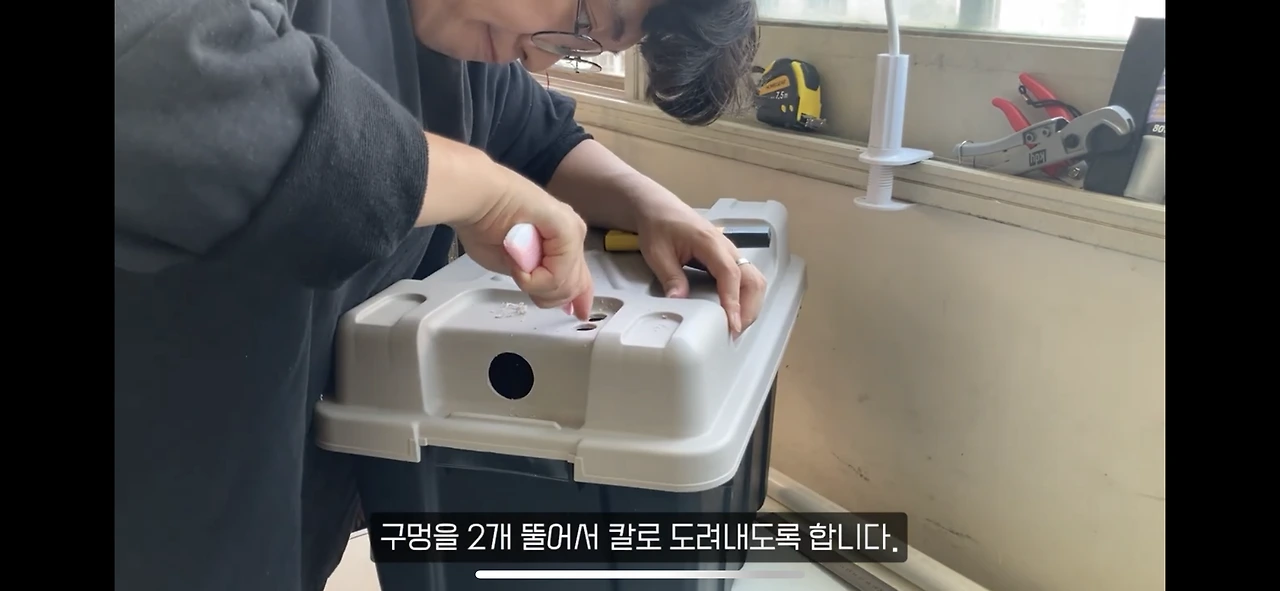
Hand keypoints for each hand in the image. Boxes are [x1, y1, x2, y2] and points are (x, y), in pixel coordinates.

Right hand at [453, 164, 593, 319]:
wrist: (475, 198)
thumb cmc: (484, 225)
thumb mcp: (517, 266)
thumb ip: (539, 281)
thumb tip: (557, 299)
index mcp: (563, 240)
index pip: (581, 277)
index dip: (578, 298)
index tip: (577, 314)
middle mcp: (572, 233)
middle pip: (575, 285)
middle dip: (547, 295)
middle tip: (521, 278)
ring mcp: (572, 230)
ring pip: (566, 284)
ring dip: (535, 285)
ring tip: (515, 265)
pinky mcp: (567, 228)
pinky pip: (557, 274)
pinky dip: (534, 278)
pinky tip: (518, 265)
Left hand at [635, 200, 767, 335]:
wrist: (660, 209)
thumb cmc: (658, 227)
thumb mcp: (657, 253)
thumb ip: (670, 276)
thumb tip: (679, 301)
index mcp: (710, 243)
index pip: (730, 275)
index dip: (733, 301)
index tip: (732, 324)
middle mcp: (727, 248)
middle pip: (753, 279)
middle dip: (749, 308)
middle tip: (734, 332)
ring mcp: (731, 253)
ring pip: (754, 280)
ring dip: (751, 304)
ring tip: (736, 326)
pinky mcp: (729, 259)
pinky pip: (747, 279)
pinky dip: (746, 298)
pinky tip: (734, 312)